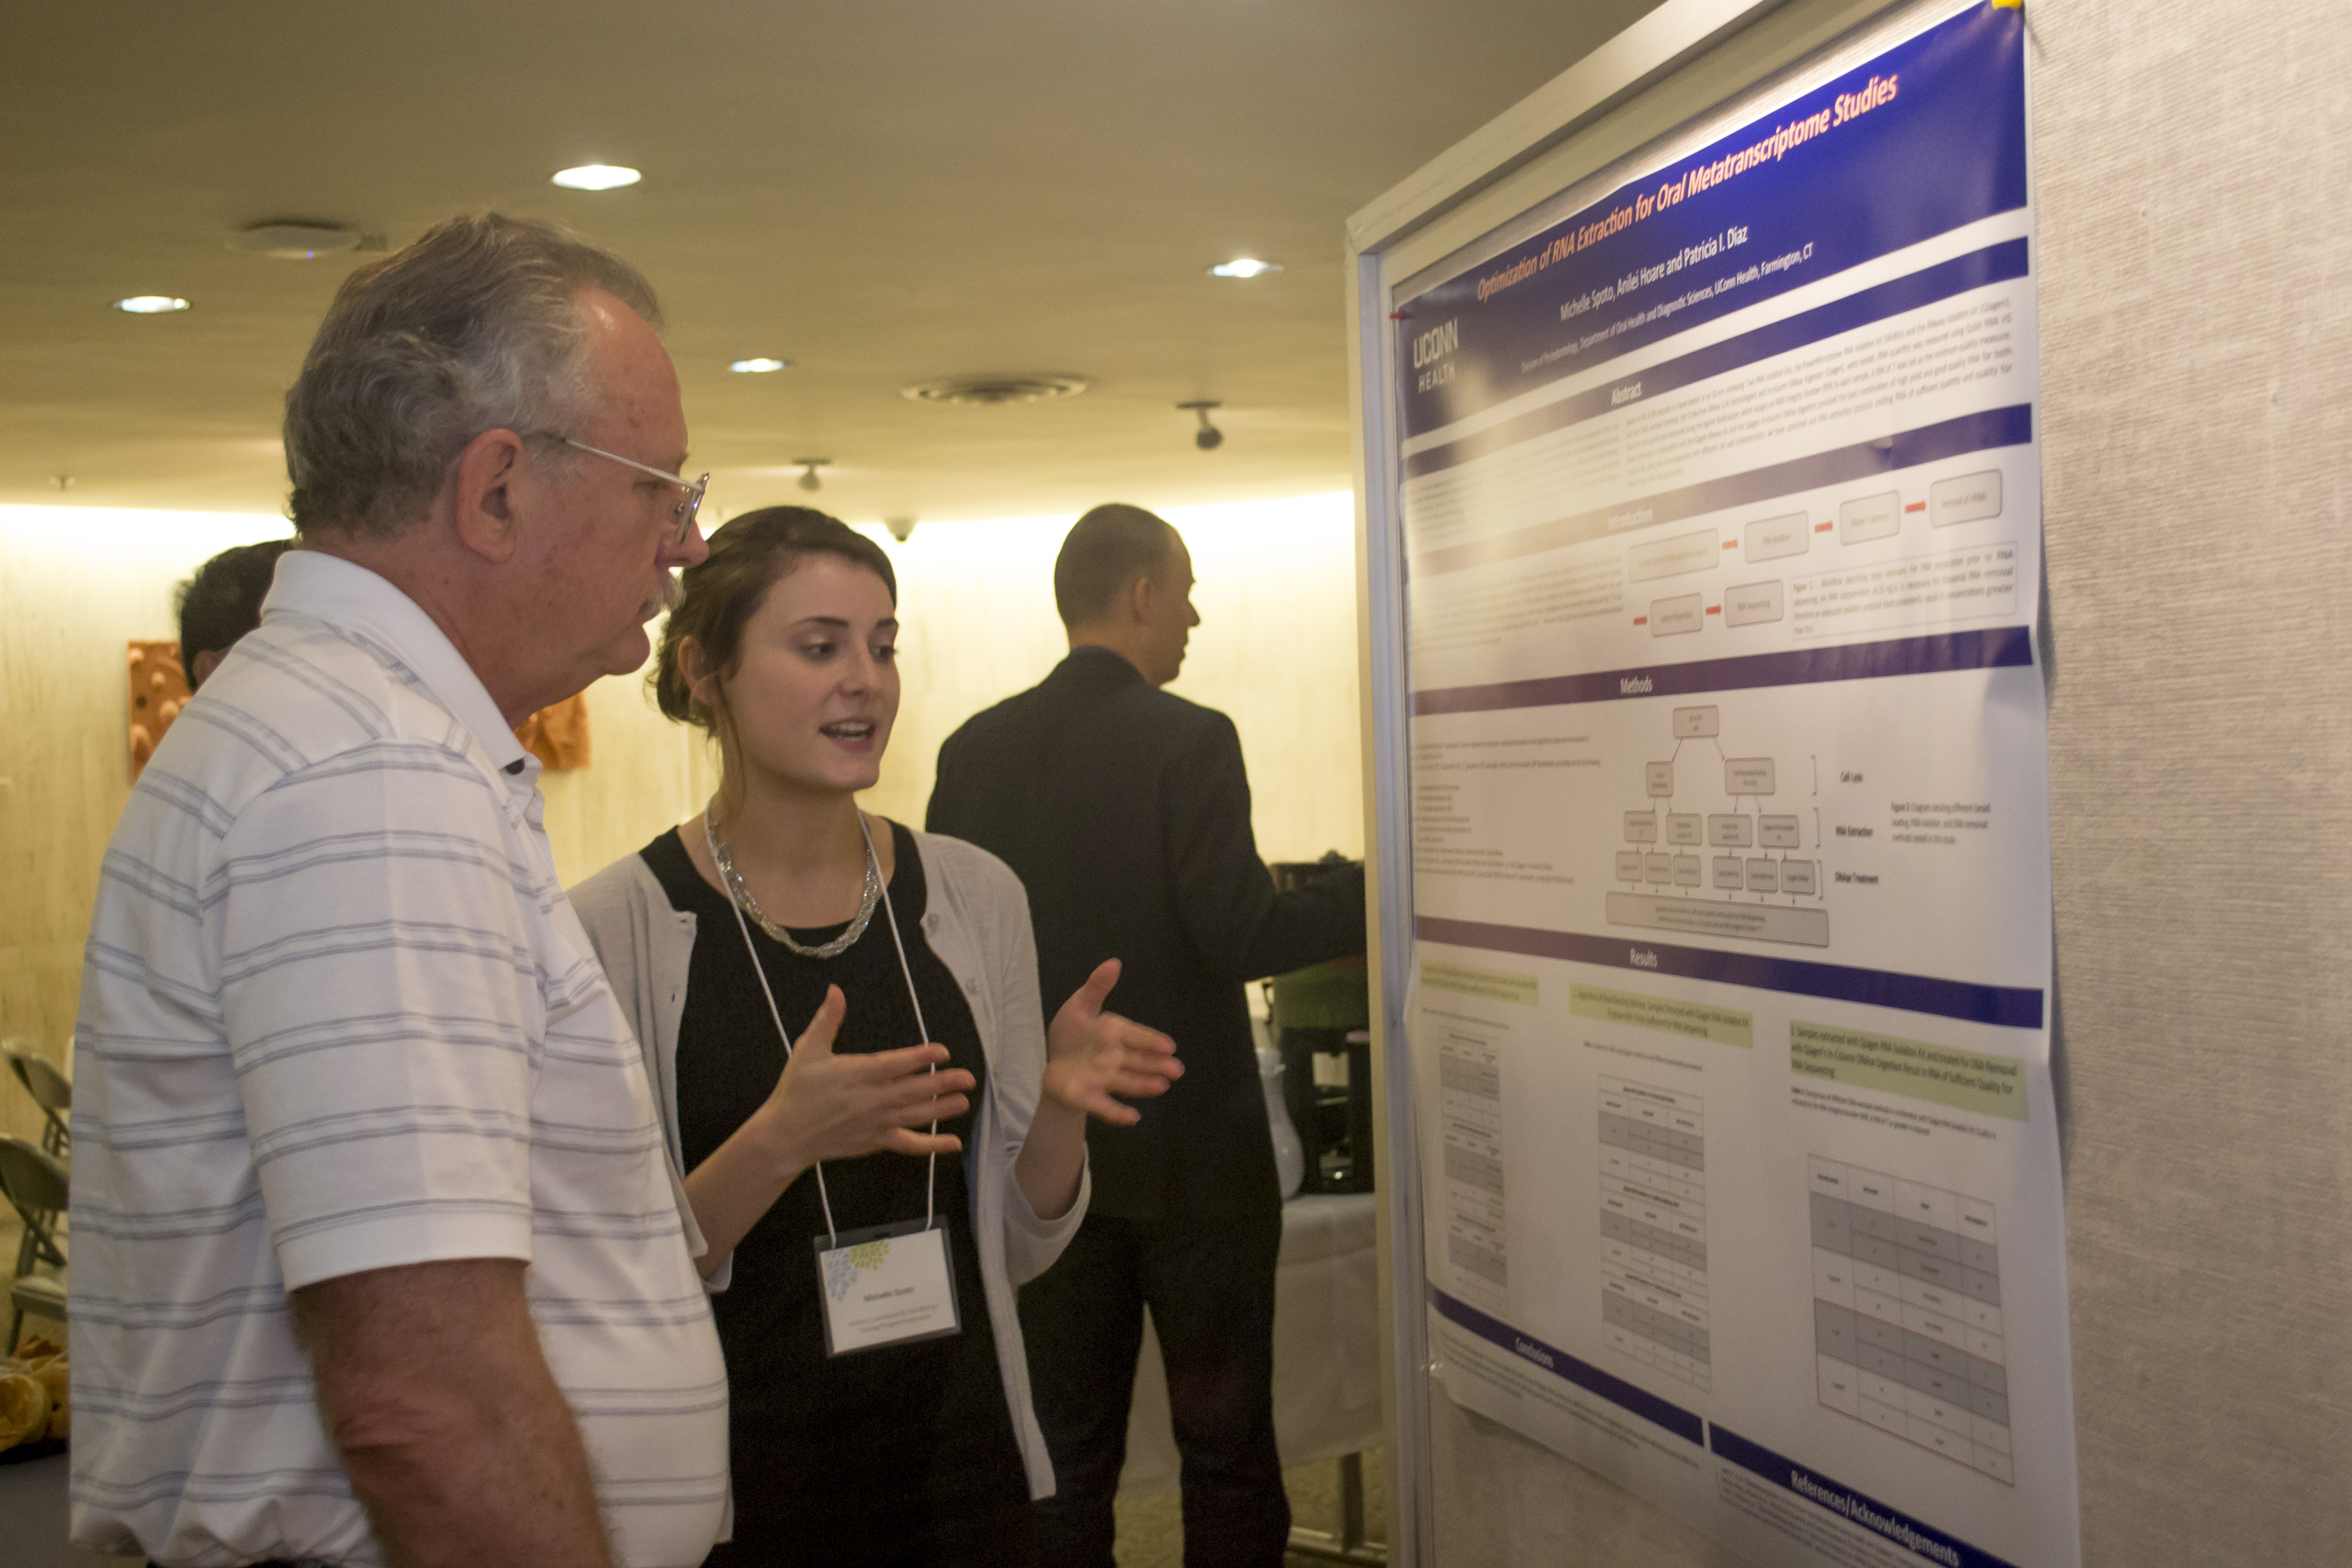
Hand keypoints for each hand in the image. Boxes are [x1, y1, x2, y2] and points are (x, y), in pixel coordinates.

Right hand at [758, 986, 972, 1165]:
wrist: (785, 1135)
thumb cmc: (797, 1089)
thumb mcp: (808, 1049)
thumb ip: (827, 1020)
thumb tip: (835, 989)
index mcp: (856, 1074)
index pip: (894, 1065)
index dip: (920, 1059)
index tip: (942, 1051)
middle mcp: (870, 1100)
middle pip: (912, 1091)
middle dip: (942, 1084)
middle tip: (969, 1078)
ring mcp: (875, 1123)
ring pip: (915, 1116)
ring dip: (942, 1109)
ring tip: (965, 1101)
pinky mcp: (876, 1141)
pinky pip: (908, 1144)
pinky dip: (932, 1146)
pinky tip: (953, 1143)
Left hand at [1043, 959, 1183, 1125]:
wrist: (1056, 1067)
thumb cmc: (1073, 1035)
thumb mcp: (1081, 1006)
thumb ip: (1097, 987)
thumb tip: (1114, 962)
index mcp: (1112, 1034)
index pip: (1135, 1035)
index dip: (1150, 1041)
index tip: (1169, 1046)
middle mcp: (1112, 1058)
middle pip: (1136, 1061)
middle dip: (1155, 1065)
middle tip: (1177, 1070)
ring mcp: (1102, 1079)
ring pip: (1125, 1082)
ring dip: (1143, 1085)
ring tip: (1162, 1086)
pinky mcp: (1088, 1096)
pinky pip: (1104, 1106)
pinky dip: (1117, 1113)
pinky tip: (1133, 1118)